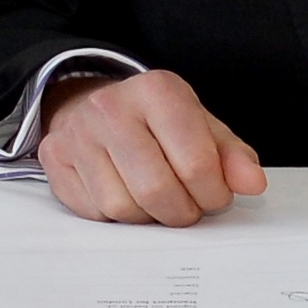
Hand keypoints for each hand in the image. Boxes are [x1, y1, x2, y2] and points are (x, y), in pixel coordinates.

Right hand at [35, 70, 266, 225]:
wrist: (95, 105)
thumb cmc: (157, 123)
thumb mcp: (202, 128)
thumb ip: (233, 157)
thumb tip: (252, 183)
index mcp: (157, 90)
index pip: (197, 164)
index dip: (214, 194)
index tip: (214, 194)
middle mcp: (111, 106)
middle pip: (157, 191)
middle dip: (181, 212)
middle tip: (187, 206)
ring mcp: (77, 132)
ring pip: (122, 208)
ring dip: (148, 218)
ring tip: (156, 199)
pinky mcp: (54, 158)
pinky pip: (93, 213)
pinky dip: (117, 217)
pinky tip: (126, 194)